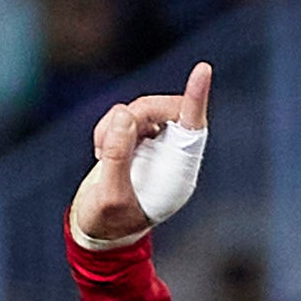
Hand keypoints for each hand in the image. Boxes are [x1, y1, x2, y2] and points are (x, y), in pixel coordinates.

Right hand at [68, 60, 211, 247]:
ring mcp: (154, 144)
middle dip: (134, 115)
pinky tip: (100, 152)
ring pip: (140, 108)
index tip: (203, 70)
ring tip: (101, 155)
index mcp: (177, 173)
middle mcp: (172, 154)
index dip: (195, 98)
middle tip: (107, 142)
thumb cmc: (108, 222)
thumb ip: (117, 155)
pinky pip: (123, 115)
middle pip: (163, 108)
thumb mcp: (109, 195)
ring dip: (114, 125)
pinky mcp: (135, 138)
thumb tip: (124, 115)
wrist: (97, 231)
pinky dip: (107, 127)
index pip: (192, 127)